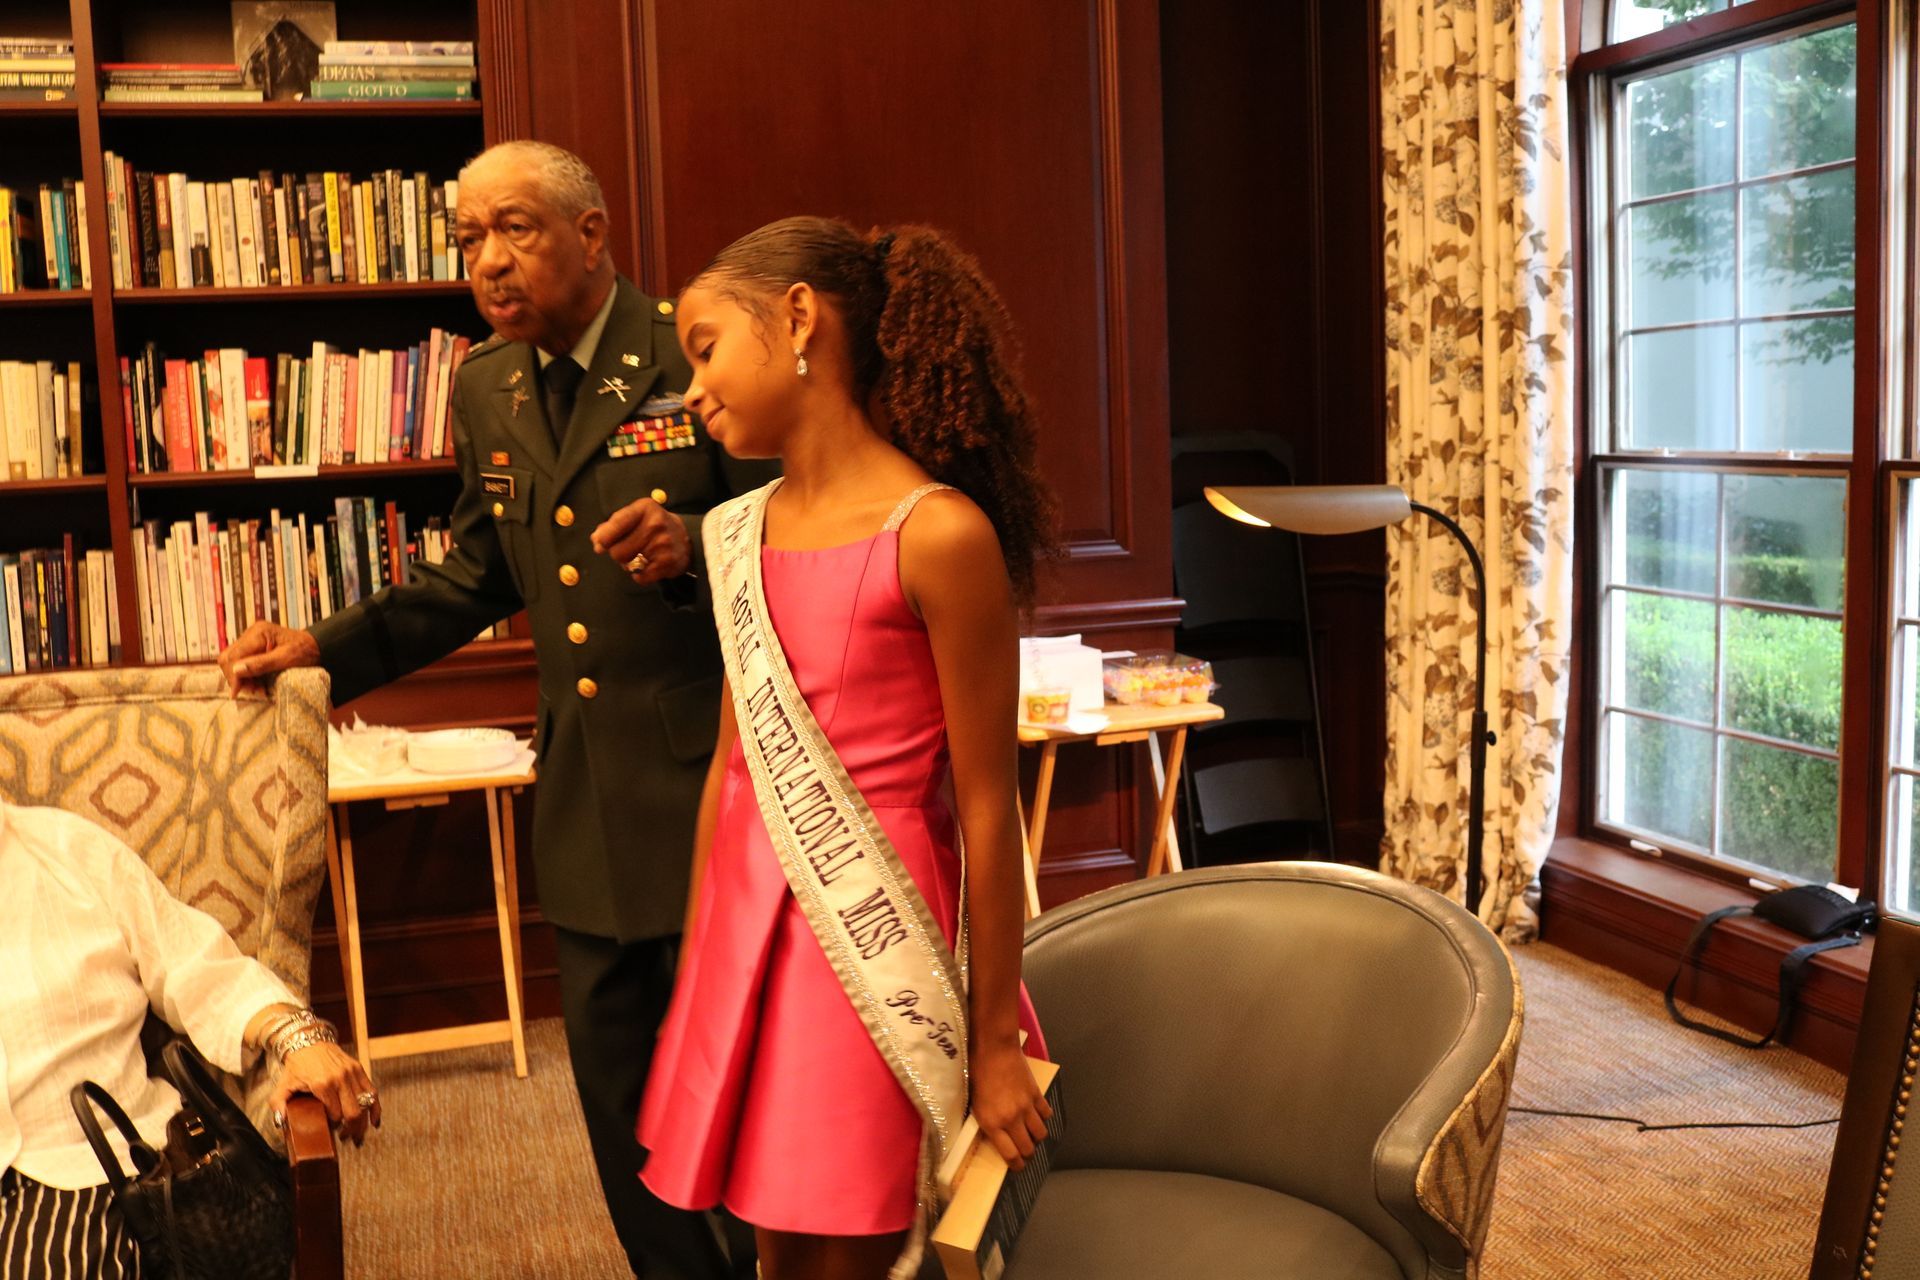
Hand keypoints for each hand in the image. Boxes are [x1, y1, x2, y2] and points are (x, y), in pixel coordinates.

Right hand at [217, 622, 320, 696]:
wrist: (317, 647)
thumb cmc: (305, 651)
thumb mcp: (286, 659)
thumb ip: (261, 664)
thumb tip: (236, 670)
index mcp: (259, 632)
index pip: (235, 655)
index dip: (234, 675)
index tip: (238, 693)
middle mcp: (252, 633)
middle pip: (229, 657)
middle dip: (236, 677)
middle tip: (251, 691)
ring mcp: (252, 640)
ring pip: (233, 661)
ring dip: (241, 678)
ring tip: (256, 690)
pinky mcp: (255, 647)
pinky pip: (242, 662)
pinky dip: (247, 675)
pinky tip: (257, 685)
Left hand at [270, 1043, 380, 1146]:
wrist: (308, 1041)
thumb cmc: (296, 1066)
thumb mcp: (283, 1085)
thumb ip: (278, 1104)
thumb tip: (281, 1122)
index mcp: (322, 1085)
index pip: (335, 1115)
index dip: (334, 1127)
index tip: (330, 1131)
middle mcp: (340, 1079)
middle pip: (354, 1112)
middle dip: (352, 1130)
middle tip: (347, 1139)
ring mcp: (351, 1073)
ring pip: (365, 1104)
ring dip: (363, 1123)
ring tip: (359, 1136)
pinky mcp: (358, 1069)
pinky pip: (372, 1091)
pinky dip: (376, 1108)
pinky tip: (375, 1121)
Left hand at [591, 497, 689, 586]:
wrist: (685, 537)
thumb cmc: (652, 526)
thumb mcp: (635, 517)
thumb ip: (612, 526)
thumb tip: (596, 541)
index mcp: (645, 508)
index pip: (615, 525)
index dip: (603, 539)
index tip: (600, 544)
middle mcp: (655, 524)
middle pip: (617, 551)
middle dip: (617, 553)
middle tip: (628, 550)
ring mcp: (663, 543)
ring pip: (627, 565)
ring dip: (628, 564)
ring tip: (639, 556)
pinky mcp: (668, 562)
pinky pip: (640, 577)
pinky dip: (640, 575)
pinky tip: (648, 566)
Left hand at [969, 1040, 1050, 1172]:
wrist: (993, 1049)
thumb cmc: (977, 1074)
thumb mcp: (974, 1103)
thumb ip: (987, 1122)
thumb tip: (996, 1135)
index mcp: (992, 1124)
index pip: (1010, 1155)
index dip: (1016, 1165)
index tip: (1017, 1166)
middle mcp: (1011, 1120)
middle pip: (1028, 1148)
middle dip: (1027, 1154)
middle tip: (1025, 1152)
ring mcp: (1026, 1107)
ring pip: (1040, 1134)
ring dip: (1037, 1137)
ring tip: (1032, 1134)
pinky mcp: (1036, 1094)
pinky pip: (1046, 1114)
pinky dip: (1043, 1117)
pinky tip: (1037, 1114)